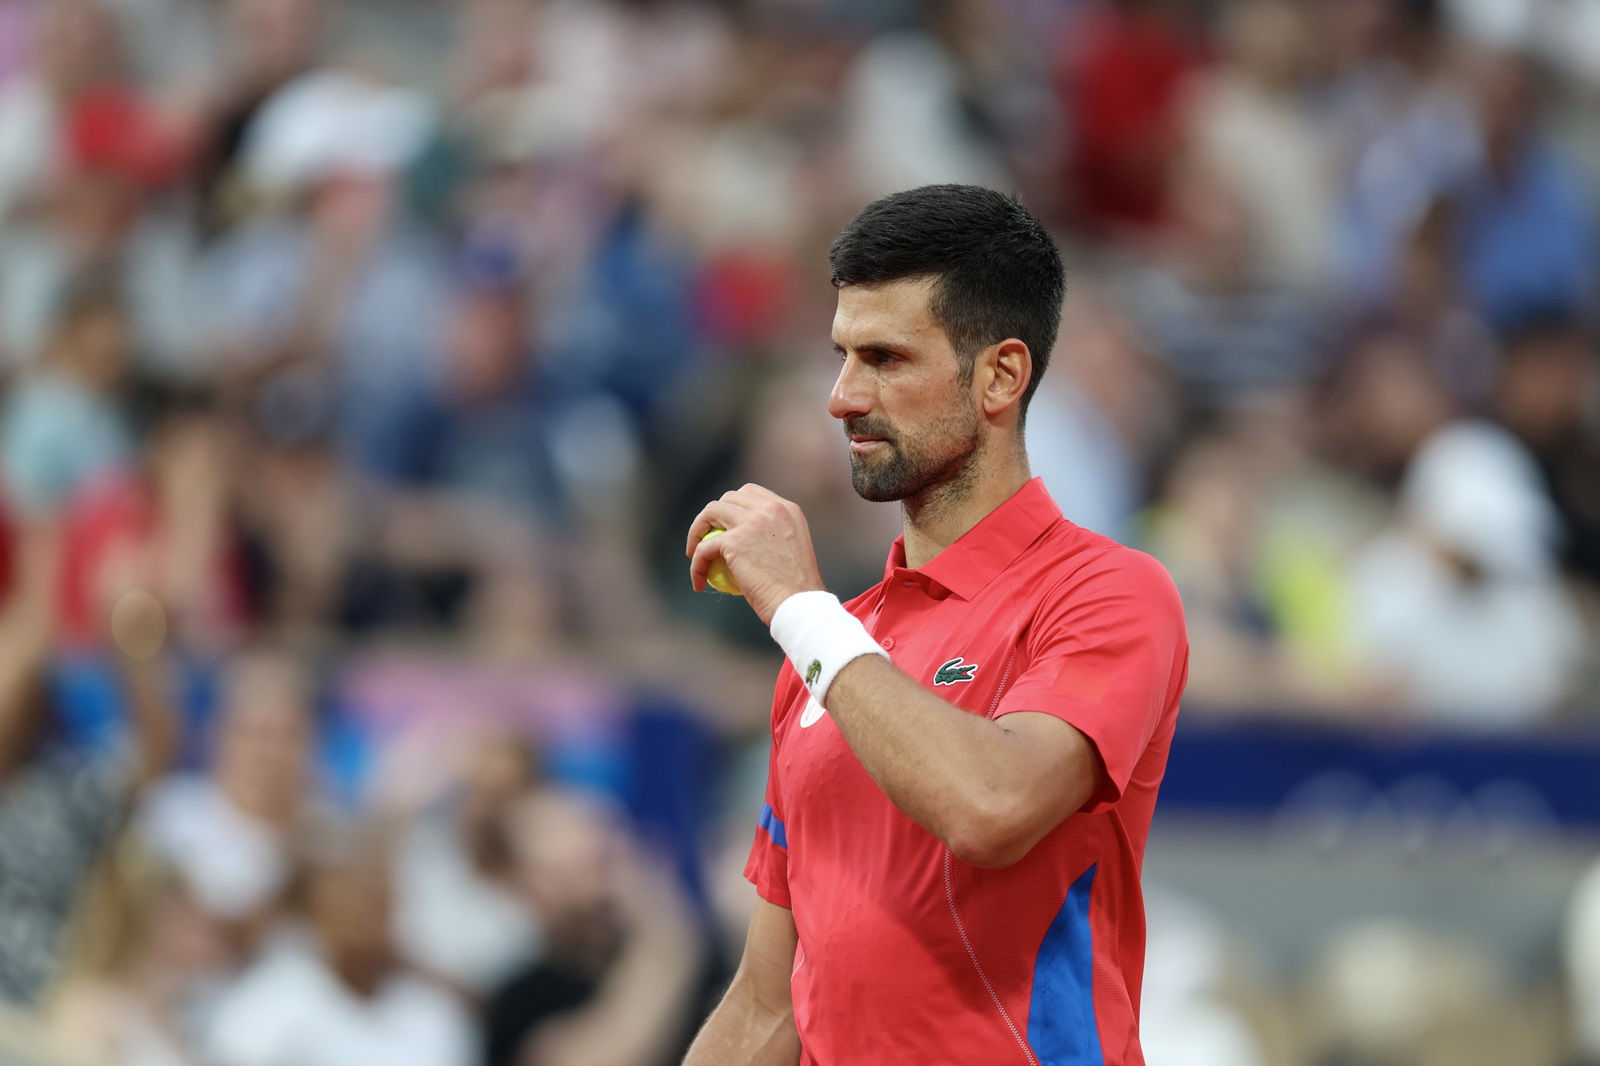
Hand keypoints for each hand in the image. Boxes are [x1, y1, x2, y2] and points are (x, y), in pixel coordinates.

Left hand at [685, 484, 826, 624]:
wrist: (798, 604)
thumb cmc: (797, 590)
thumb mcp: (792, 552)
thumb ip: (774, 538)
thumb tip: (749, 541)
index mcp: (787, 509)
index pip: (752, 494)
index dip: (733, 506)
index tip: (726, 524)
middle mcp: (770, 509)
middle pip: (729, 498)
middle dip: (713, 515)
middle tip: (708, 538)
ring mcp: (752, 522)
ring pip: (711, 513)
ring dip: (697, 531)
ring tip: (694, 553)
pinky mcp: (734, 541)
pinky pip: (704, 548)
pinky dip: (697, 565)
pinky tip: (698, 582)